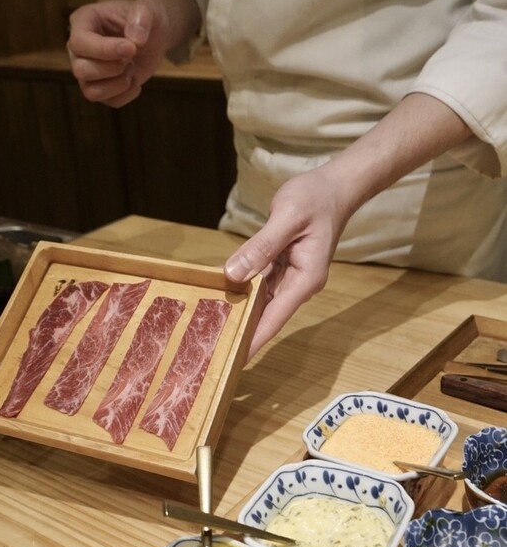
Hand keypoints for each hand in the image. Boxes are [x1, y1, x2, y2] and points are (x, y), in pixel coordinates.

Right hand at [67, 0, 169, 106]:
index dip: (105, 50)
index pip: (79, 43)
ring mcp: (87, 71)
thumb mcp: (149, 10)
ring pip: (91, 92)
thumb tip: (135, 41)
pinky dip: (127, 94)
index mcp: (83, 22)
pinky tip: (135, 79)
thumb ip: (142, 17)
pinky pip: (109, 102)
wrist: (154, 36)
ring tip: (131, 68)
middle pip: (81, 70)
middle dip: (112, 68)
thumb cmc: (146, 19)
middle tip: (131, 57)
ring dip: (118, 84)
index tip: (131, 49)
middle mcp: (78, 49)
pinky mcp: (101, 88)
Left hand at [224, 166, 347, 360]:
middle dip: (243, 329)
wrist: (335, 186)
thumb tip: (234, 274)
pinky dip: (244, 288)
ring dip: (240, 310)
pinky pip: (260, 283)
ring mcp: (292, 277)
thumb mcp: (286, 217)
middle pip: (267, 314)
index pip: (275, 317)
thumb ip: (261, 246)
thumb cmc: (315, 198)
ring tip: (212, 328)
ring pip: (261, 299)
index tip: (236, 360)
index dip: (254, 339)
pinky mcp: (284, 267)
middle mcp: (300, 283)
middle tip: (213, 347)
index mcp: (306, 278)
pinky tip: (223, 294)